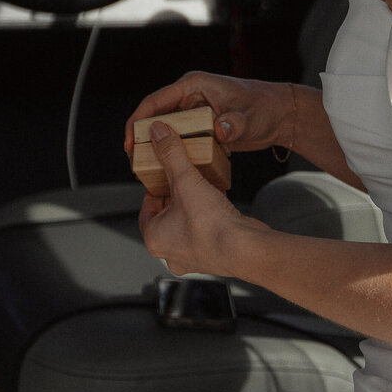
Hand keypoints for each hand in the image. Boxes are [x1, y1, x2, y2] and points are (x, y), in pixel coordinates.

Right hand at [124, 70, 298, 159]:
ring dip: (154, 147)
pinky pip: (178, 139)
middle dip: (141, 138)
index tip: (130, 143)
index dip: (138, 121)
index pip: (155, 101)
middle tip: (134, 163)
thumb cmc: (265, 107)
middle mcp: (189, 97)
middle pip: (154, 116)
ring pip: (164, 129)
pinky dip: (171, 152)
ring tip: (145, 170)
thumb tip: (220, 129)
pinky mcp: (199, 126)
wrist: (279, 115)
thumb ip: (234, 123)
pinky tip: (168, 170)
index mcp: (193, 85)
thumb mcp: (250, 116)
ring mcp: (194, 111)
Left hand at [138, 122, 245, 276]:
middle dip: (176, 194)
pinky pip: (206, 230)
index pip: (146, 208)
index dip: (154, 187)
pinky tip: (219, 197)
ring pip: (187, 223)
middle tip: (182, 176)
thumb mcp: (186, 181)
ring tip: (202, 185)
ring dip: (193, 204)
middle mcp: (171, 252)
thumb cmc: (211, 228)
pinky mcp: (214, 256)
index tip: (162, 174)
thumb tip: (159, 135)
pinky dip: (209, 214)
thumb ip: (171, 155)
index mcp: (155, 238)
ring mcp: (193, 256)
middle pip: (166, 214)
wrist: (245, 249)